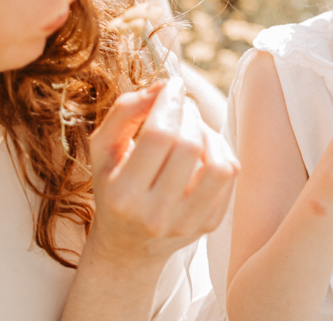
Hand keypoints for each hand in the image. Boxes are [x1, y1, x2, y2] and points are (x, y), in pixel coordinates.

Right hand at [88, 81, 238, 263]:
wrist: (127, 245)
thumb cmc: (114, 187)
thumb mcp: (103, 151)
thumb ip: (124, 112)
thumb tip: (164, 86)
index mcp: (123, 196)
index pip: (159, 136)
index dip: (170, 102)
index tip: (172, 86)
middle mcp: (155, 215)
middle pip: (189, 146)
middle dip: (188, 114)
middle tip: (181, 106)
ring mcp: (187, 223)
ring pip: (219, 164)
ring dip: (209, 133)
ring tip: (193, 127)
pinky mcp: (210, 224)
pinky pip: (229, 174)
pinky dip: (219, 151)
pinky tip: (202, 149)